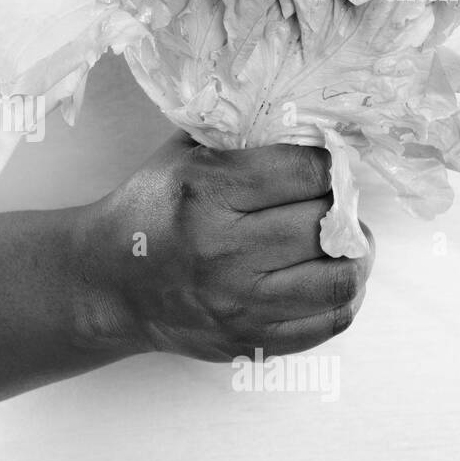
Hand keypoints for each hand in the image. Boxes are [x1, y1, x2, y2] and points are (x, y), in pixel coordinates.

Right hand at [75, 133, 373, 361]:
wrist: (108, 283)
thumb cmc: (150, 210)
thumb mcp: (181, 155)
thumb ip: (238, 133)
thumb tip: (307, 120)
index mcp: (207, 191)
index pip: (308, 171)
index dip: (328, 166)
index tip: (324, 168)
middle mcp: (223, 249)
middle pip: (325, 223)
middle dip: (338, 209)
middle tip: (330, 205)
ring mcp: (238, 303)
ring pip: (339, 279)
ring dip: (351, 257)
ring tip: (339, 244)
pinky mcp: (250, 340)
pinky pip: (329, 321)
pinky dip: (340, 297)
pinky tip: (325, 278)